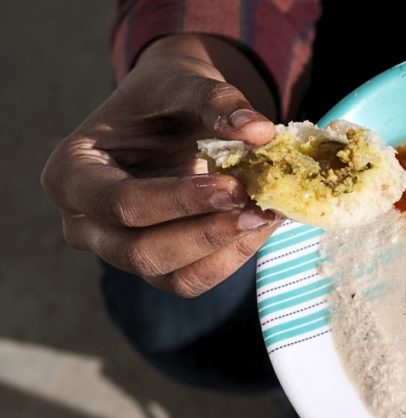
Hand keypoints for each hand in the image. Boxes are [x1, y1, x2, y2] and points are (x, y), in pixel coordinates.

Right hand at [41, 35, 279, 297]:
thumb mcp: (186, 84)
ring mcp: (118, 251)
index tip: (233, 187)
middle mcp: (84, 222)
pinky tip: (262, 224)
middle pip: (140, 252)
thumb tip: (260, 131)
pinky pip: (194, 279)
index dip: (178, 201)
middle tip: (260, 207)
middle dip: (206, 233)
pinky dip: (234, 256)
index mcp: (71, 174)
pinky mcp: (156, 266)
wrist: (173, 112)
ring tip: (267, 213)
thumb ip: (218, 102)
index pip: (119, 204)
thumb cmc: (167, 97)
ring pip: (171, 277)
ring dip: (226, 250)